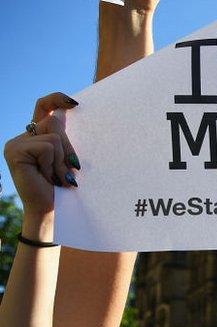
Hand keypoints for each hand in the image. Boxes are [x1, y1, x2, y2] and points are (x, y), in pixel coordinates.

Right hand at [2, 93, 79, 219]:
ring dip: (62, 159)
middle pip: (53, 121)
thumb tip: (67, 112)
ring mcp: (16, 143)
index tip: (75, 103)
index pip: (43, 107)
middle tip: (69, 172)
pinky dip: (53, 163)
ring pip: (52, 135)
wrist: (51, 211)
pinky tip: (47, 177)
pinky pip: (47, 147)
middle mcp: (24, 137)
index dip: (56, 99)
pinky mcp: (14, 150)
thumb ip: (64, 139)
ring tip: (57, 177)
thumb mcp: (67, 160)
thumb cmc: (62, 188)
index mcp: (36, 137)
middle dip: (68, 147)